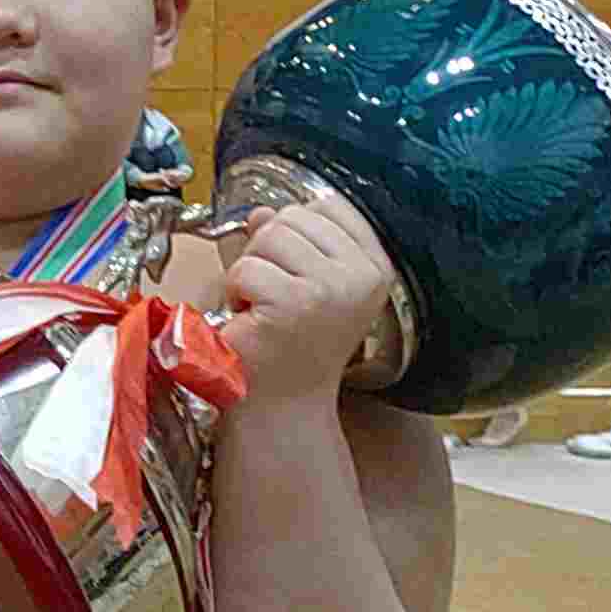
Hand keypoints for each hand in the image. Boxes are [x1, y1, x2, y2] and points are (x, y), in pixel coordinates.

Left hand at [217, 190, 399, 401]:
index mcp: (375, 266)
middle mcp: (362, 276)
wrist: (281, 405)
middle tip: (273, 296)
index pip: (329, 206)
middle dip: (267, 252)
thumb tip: (262, 212)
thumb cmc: (290, 345)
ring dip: (250, 272)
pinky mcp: (294, 303)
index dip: (295, 231)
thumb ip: (290, 241)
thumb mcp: (303, 283)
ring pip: (266, 237)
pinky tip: (252, 321)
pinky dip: (235, 293)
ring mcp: (331, 289)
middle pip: (292, 217)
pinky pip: (245, 268)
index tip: (294, 271)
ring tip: (263, 308)